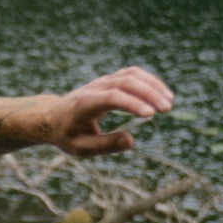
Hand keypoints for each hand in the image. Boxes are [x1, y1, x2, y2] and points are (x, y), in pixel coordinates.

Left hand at [48, 66, 173, 157]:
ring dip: (153, 85)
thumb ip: (105, 145)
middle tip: (166, 109)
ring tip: (169, 102)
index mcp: (85, 103)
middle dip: (148, 93)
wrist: (53, 116)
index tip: (150, 115)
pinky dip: (149, 82)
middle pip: (126, 82)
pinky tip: (162, 95)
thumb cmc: (67, 135)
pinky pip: (133, 74)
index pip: (112, 97)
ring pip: (132, 74)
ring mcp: (104, 81)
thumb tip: (131, 141)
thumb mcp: (81, 148)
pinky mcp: (111, 80)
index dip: (132, 104)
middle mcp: (96, 87)